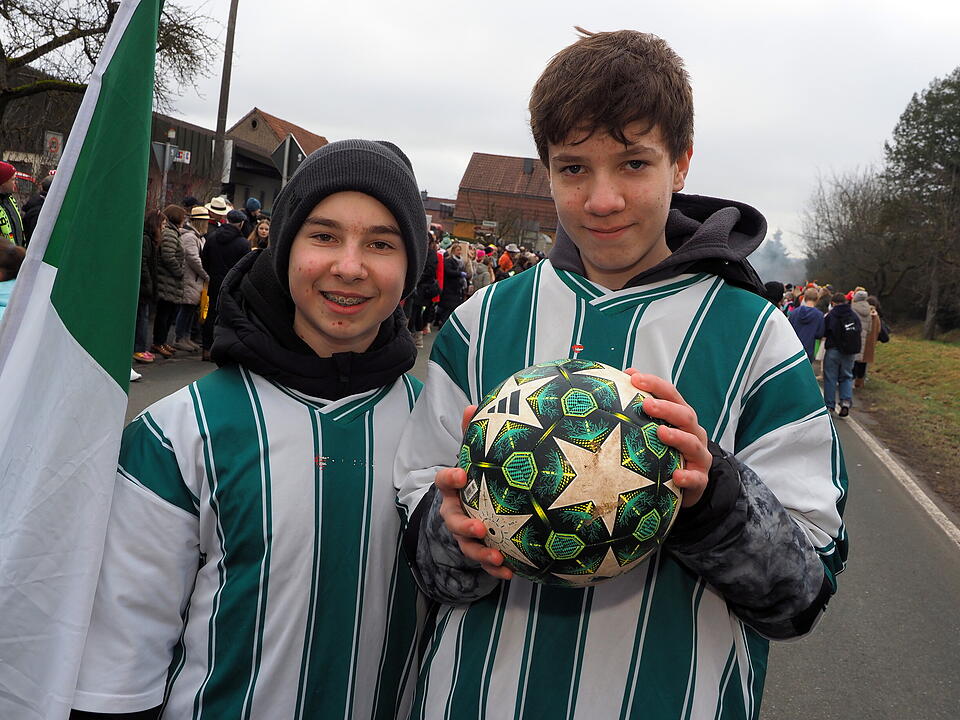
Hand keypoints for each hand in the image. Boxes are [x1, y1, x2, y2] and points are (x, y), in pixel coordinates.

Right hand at [434, 406, 513, 579]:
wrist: (469, 508)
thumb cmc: (475, 480)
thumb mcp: (473, 457)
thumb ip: (472, 434)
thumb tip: (473, 404)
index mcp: (453, 489)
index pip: (444, 482)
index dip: (450, 479)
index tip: (462, 475)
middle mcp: (453, 512)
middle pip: (452, 521)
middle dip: (463, 525)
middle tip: (478, 526)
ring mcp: (464, 533)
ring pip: (467, 546)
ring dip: (481, 553)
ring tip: (497, 558)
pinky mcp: (478, 549)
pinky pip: (485, 562)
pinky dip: (496, 569)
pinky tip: (512, 571)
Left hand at [625, 370, 711, 506]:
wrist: (689, 481)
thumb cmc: (667, 450)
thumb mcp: (655, 428)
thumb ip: (641, 407)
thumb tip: (619, 379)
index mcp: (681, 416)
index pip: (671, 395)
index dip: (655, 385)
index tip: (634, 378)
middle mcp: (693, 433)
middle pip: (685, 415)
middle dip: (666, 408)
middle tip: (646, 404)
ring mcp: (699, 455)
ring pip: (693, 443)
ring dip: (678, 437)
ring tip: (661, 432)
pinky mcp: (700, 478)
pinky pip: (696, 478)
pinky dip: (688, 476)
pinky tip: (676, 476)